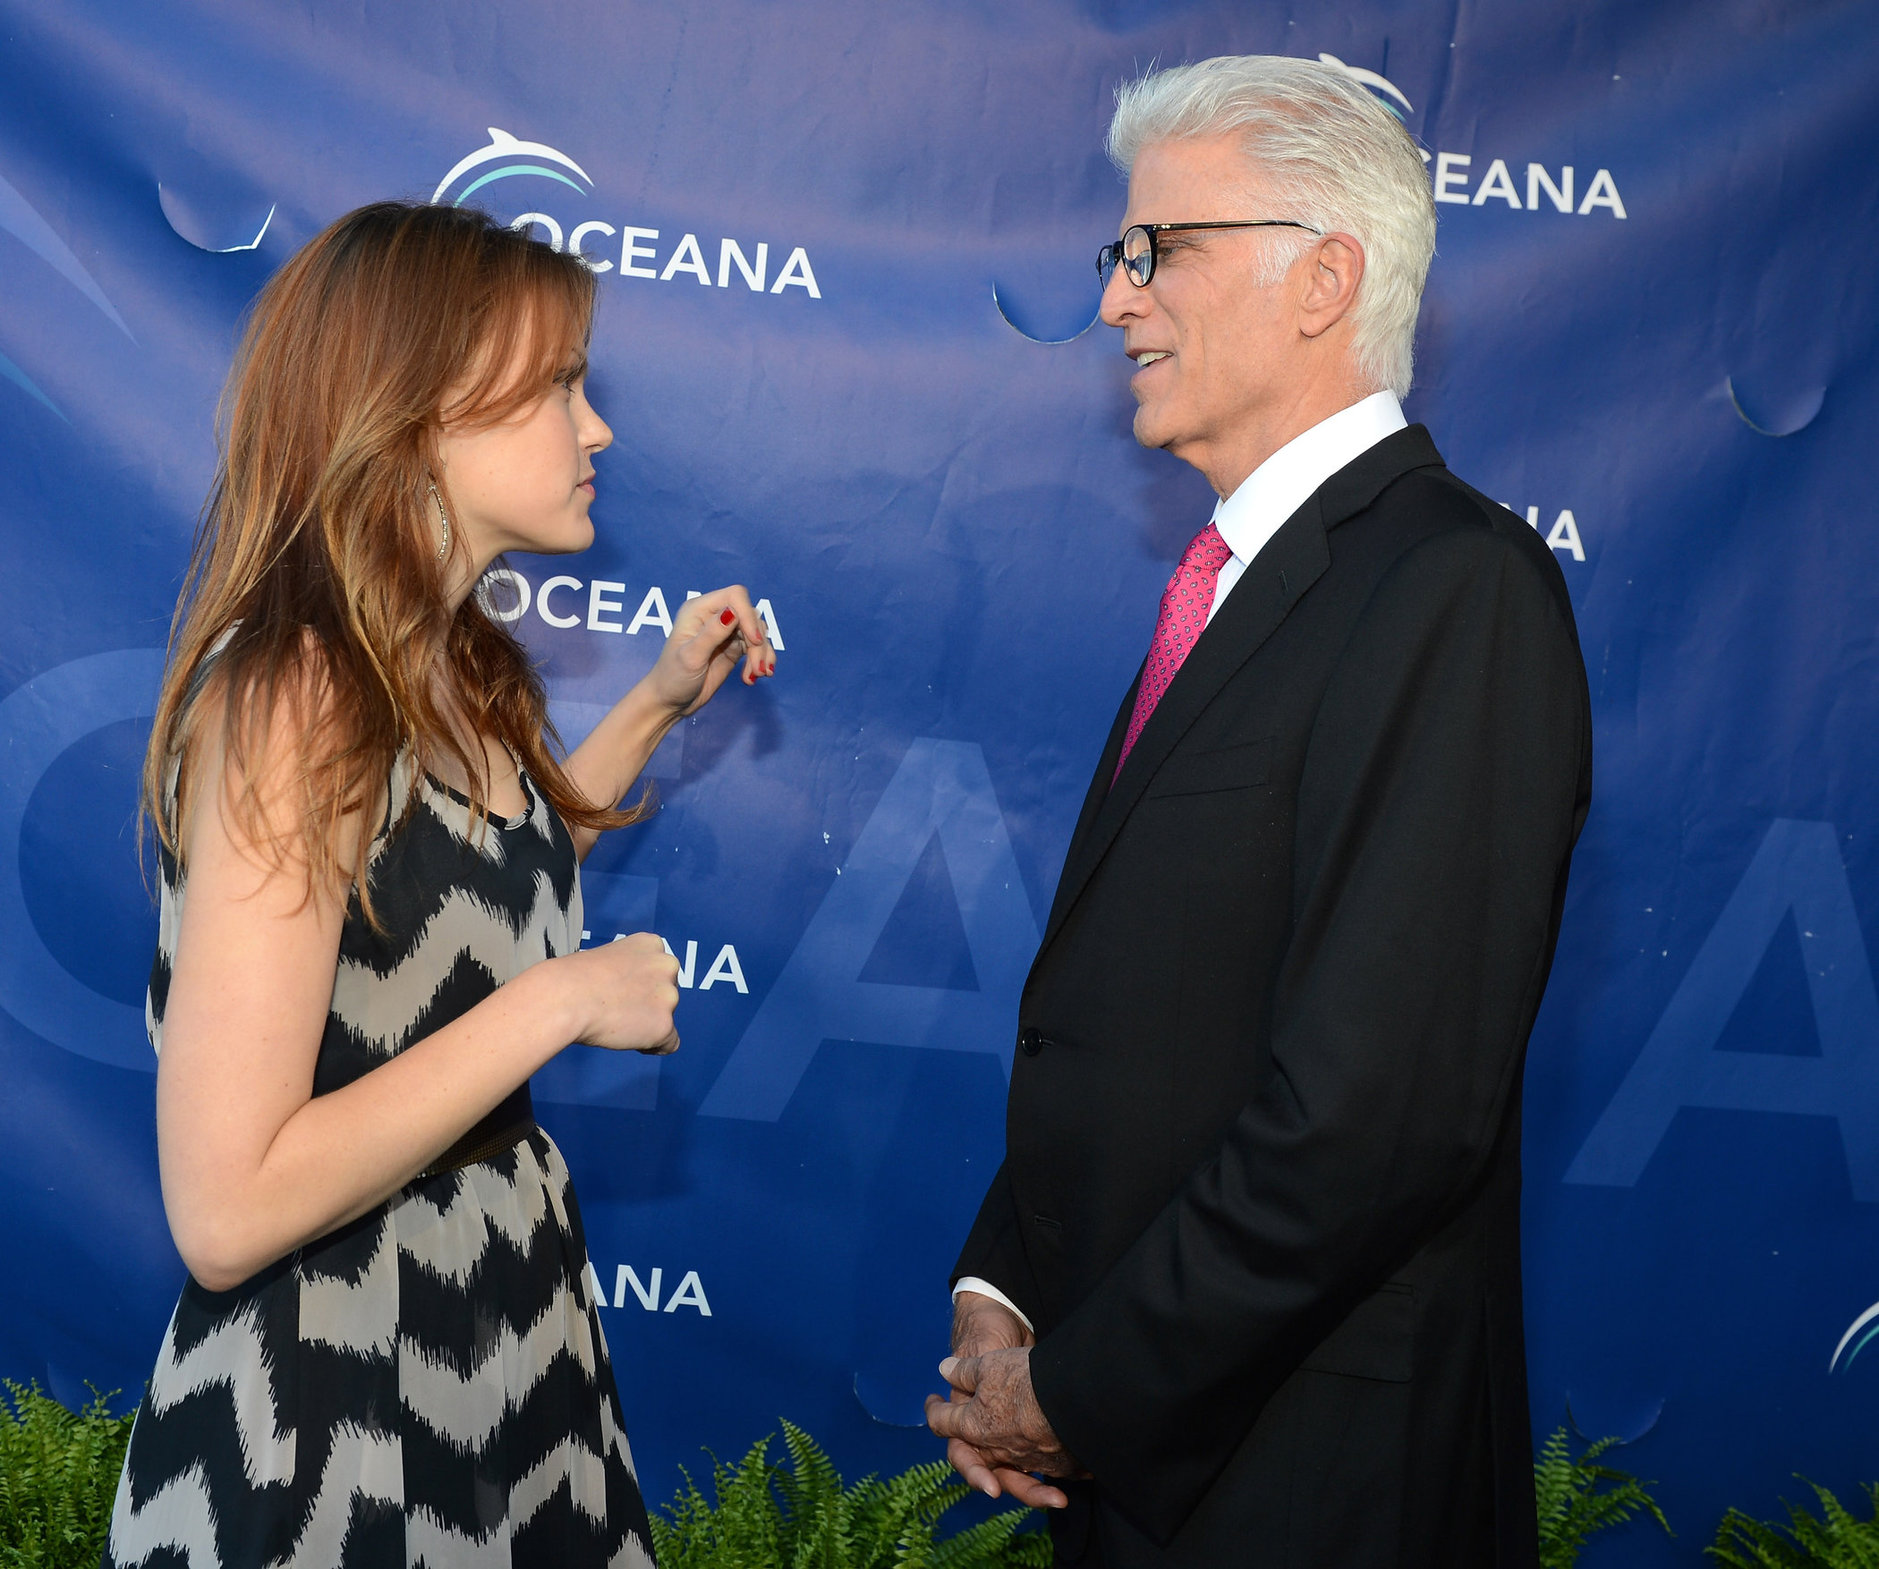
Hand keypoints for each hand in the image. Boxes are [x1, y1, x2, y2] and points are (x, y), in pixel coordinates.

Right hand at [555, 932, 681, 1053]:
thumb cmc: (574, 979)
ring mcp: (668, 996)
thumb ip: (627, 971)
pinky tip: (630, 1040)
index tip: (624, 992)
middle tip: (618, 1010)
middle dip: (648, 1004)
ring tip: (616, 1024)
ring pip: (666, 1018)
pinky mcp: (663, 1025)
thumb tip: (629, 993)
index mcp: (651, 945)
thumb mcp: (606, 959)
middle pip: (668, 993)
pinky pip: (669, 1044)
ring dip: (647, 1024)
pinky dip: (652, 1046)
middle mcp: (666, 965)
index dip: (642, 985)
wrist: (566, 998)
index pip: (661, 969)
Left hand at [641, 586, 773, 717]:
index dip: (748, 615)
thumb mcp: (691, 656)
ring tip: (756, 675)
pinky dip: (762, 660)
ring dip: (762, 653)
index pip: (735, 596)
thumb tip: (732, 613)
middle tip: (756, 669)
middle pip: (750, 615)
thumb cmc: (672, 677)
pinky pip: (757, 647)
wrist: (670, 702)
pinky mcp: (733, 647)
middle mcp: (713, 616)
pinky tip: (754, 676)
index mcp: (699, 610)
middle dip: (758, 642)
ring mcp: (725, 631)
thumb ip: (711, 633)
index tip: (754, 641)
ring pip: (757, 632)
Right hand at [926, 1340, 1076, 1508]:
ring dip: (1035, 1489)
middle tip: (1045, 1500)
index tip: (991, 1487)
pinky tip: (1069, 1483)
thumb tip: (946, 1369)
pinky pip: (1037, 1464)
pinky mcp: (1030, 1431)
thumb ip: (969, 1367)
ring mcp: (1007, 1434)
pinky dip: (1050, 1476)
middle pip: (994, 1472)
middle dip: (1015, 1487)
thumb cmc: (987, 1332)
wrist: (1006, 1319)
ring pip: (1017, 1474)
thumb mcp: (982, 1347)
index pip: (963, 1452)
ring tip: (1058, 1499)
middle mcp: (984, 1432)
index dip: (974, 1470)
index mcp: (966, 1416)